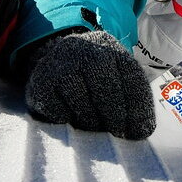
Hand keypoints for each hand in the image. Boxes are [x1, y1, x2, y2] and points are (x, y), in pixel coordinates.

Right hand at [25, 30, 154, 139]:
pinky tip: (70, 118)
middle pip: (107, 88)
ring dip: (91, 121)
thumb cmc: (93, 79)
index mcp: (111, 48)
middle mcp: (85, 50)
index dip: (138, 108)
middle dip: (116, 116)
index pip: (131, 76)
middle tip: (118, 133)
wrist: (53, 63)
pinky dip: (67, 120)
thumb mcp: (117, 79)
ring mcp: (60, 64)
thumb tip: (142, 132)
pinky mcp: (40, 82)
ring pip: (82, 102)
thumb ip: (133, 101)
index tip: (140, 132)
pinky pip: (58, 111)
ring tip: (94, 126)